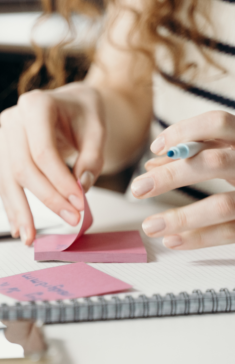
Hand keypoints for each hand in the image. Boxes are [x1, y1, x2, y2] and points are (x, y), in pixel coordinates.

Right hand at [0, 82, 105, 244]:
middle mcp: (13, 120)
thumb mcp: (97, 126)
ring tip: (30, 237)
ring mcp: (4, 138)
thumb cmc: (82, 111)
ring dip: (20, 211)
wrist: (69, 104)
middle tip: (70, 219)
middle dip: (47, 199)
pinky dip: (12, 207)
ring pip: (8, 180)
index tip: (79, 203)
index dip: (60, 181)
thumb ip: (92, 156)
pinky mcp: (4, 154)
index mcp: (35, 105)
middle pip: (23, 168)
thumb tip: (81, 187)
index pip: (42, 152)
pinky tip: (18, 226)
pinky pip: (5, 183)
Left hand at [131, 111, 234, 249]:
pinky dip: (198, 238)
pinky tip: (172, 240)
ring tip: (150, 226)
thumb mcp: (228, 152)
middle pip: (214, 163)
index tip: (155, 147)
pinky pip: (230, 232)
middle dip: (171, 177)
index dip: (184, 132)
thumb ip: (194, 153)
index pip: (217, 123)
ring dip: (181, 217)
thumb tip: (152, 164)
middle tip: (138, 189)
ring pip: (223, 205)